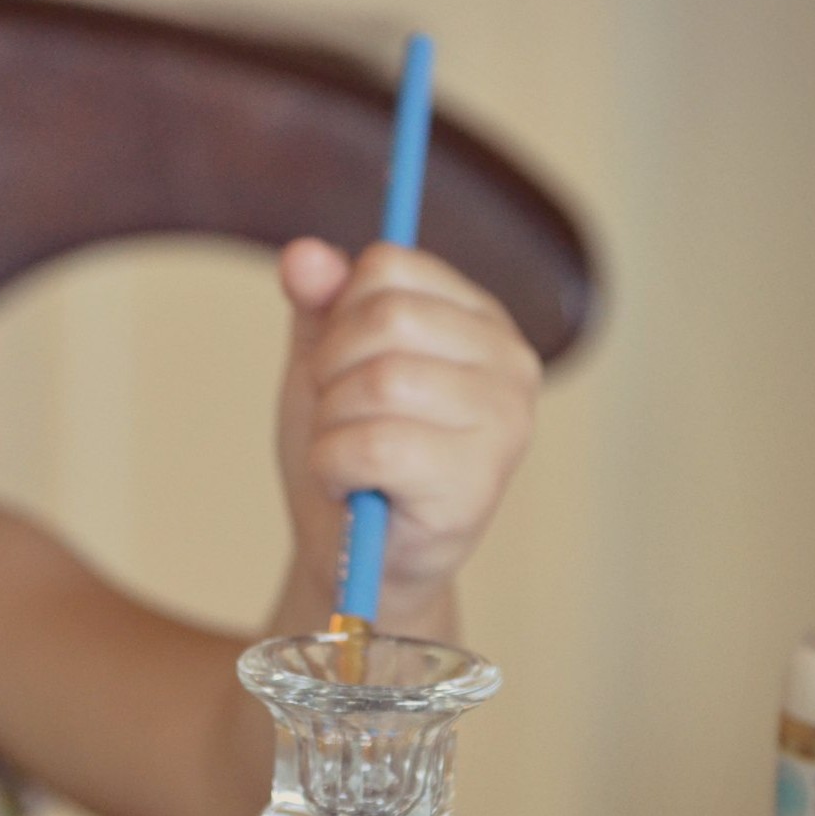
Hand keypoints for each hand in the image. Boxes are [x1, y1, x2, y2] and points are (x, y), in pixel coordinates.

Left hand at [275, 238, 540, 625]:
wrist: (356, 560)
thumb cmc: (350, 458)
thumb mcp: (326, 366)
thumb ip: (319, 306)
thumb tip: (303, 255)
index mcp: (480, 320)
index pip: (390, 266)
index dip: (338, 316)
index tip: (342, 367)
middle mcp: (511, 363)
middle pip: (386, 318)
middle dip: (330, 371)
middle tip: (339, 420)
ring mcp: (505, 424)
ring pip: (379, 380)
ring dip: (332, 425)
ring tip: (347, 457)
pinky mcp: (477, 484)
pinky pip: (373, 445)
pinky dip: (334, 466)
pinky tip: (352, 487)